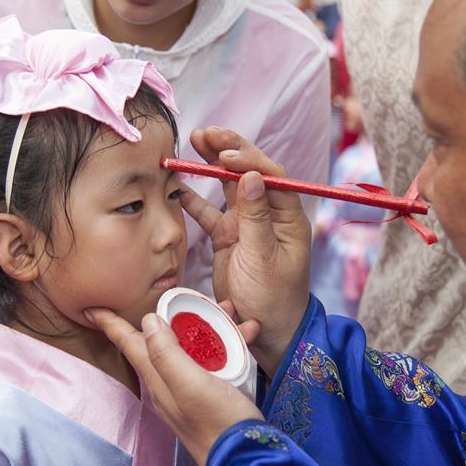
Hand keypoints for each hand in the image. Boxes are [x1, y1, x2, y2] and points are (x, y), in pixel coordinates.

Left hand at [87, 305, 263, 465]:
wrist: (246, 460)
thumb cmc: (218, 423)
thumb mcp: (190, 384)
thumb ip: (166, 353)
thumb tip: (148, 322)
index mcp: (159, 380)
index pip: (129, 345)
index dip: (111, 325)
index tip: (92, 309)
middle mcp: (169, 384)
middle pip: (162, 341)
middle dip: (171, 317)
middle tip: (184, 299)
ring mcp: (190, 390)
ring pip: (191, 346)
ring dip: (207, 327)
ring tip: (229, 312)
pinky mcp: (211, 394)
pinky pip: (214, 358)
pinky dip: (227, 343)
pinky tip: (244, 335)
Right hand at [180, 127, 312, 376]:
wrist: (266, 332)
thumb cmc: (273, 298)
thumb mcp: (263, 258)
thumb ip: (255, 217)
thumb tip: (251, 176)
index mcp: (287, 216)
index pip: (270, 176)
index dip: (247, 158)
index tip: (224, 151)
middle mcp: (268, 214)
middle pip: (248, 172)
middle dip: (227, 150)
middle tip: (204, 132)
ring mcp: (247, 224)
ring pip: (228, 186)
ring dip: (211, 164)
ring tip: (193, 142)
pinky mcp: (229, 237)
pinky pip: (210, 211)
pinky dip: (195, 198)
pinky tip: (178, 184)